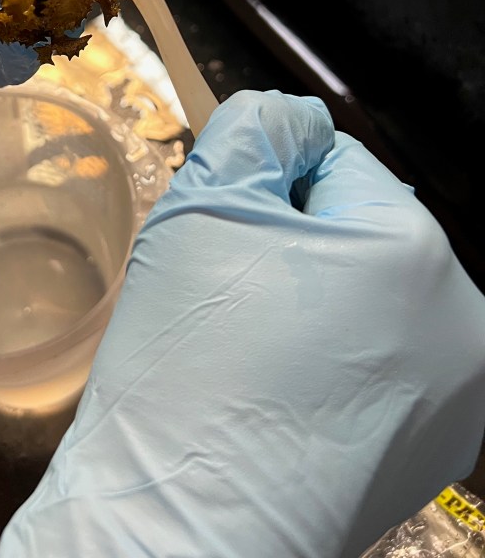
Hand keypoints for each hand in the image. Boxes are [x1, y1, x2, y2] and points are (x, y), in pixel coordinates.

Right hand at [0, 89, 484, 557]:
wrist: (177, 529)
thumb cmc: (187, 367)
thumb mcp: (203, 203)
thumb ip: (255, 125)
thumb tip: (294, 118)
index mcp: (415, 250)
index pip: (335, 161)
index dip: (263, 189)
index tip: (224, 243)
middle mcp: (464, 321)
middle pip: (358, 228)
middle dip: (292, 243)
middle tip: (229, 301)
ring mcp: (457, 393)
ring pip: (368, 292)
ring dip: (312, 299)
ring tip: (251, 352)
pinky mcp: (434, 445)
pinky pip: (378, 357)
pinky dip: (331, 357)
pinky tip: (279, 395)